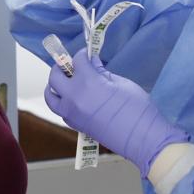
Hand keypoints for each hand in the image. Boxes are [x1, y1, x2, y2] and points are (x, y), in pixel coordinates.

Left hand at [45, 52, 188, 173]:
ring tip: (65, 82)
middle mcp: (74, 97)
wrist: (142, 139)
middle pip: (55, 77)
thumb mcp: (122, 84)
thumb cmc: (138, 109)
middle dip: (61, 67)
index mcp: (87, 82)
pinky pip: (60, 110)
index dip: (82, 54)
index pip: (77, 61)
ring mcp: (72, 113)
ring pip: (50, 97)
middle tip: (72, 65)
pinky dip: (62, 102)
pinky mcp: (75, 125)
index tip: (87, 54)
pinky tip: (74, 99)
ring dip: (54, 86)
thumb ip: (102, 72)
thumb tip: (93, 63)